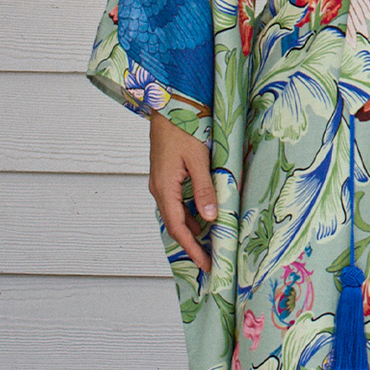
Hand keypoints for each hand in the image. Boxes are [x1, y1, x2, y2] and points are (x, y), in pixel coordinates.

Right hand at [149, 109, 216, 271]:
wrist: (167, 105)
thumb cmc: (183, 128)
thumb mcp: (198, 159)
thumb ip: (204, 189)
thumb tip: (210, 218)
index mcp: (164, 188)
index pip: (179, 228)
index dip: (192, 249)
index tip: (206, 264)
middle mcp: (159, 189)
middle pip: (176, 225)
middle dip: (192, 245)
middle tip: (209, 261)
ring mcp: (161, 182)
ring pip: (176, 214)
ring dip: (191, 231)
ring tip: (208, 245)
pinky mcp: (165, 175)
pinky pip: (176, 202)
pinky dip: (189, 215)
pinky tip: (202, 218)